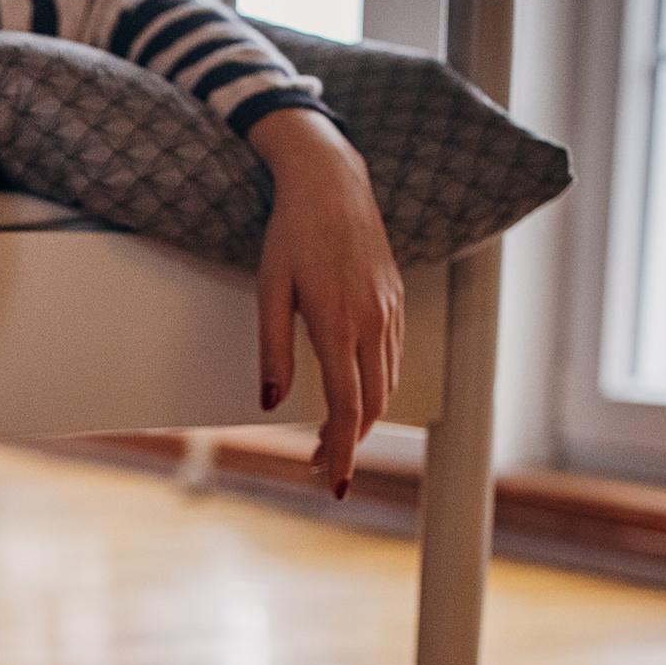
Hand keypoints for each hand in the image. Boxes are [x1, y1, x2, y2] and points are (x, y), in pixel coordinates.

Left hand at [246, 109, 402, 499]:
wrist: (331, 182)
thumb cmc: (290, 232)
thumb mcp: (269, 289)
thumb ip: (273, 350)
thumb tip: (270, 403)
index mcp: (338, 324)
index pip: (348, 408)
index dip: (340, 451)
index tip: (331, 482)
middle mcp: (372, 322)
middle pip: (372, 405)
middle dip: (349, 444)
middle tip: (319, 466)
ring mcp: (389, 310)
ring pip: (386, 383)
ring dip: (363, 418)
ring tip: (331, 437)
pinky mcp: (395, 298)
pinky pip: (392, 355)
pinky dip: (376, 386)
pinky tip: (356, 392)